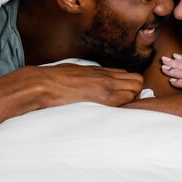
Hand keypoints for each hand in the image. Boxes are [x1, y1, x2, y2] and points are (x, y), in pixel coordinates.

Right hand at [19, 64, 143, 108]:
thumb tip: (88, 84)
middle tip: (124, 104)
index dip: (128, 86)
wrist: (44, 83)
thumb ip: (86, 77)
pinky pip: (126, 99)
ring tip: (118, 109)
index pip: (128, 75)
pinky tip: (113, 111)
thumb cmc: (53, 80)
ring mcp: (107, 84)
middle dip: (135, 92)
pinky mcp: (104, 96)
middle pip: (138, 80)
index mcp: (99, 70)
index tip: (122, 97)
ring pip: (136, 89)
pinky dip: (124, 106)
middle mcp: (106, 75)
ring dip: (131, 100)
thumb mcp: (73, 73)